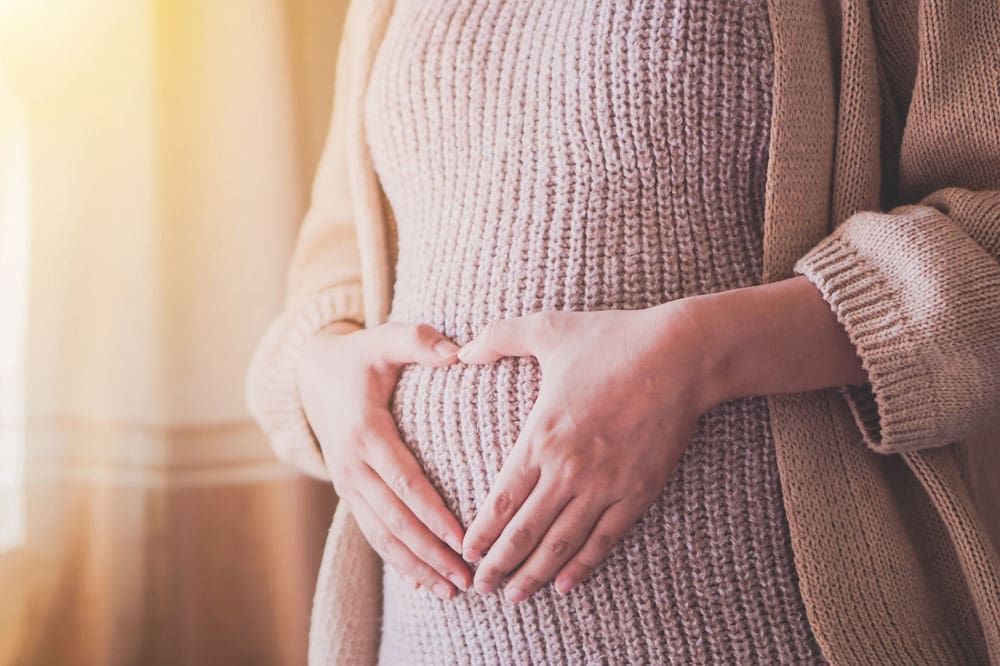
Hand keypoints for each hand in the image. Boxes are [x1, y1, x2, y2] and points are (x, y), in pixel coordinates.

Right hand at [300, 319, 473, 600]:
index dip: (432, 513)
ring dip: (415, 566)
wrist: (311, 373)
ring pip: (382, 534)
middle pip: (395, 519)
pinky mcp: (349, 491)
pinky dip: (396, 560)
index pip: (404, 481)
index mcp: (365, 431)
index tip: (462, 539)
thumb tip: (459, 352)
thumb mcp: (384, 338)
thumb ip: (419, 341)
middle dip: (431, 552)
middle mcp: (352, 465)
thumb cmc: (359, 356)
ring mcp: (347, 482)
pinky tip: (422, 582)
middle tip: (467, 578)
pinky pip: (372, 531)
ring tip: (450, 591)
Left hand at [456, 302, 718, 602]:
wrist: (680, 355)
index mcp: (541, 436)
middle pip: (525, 532)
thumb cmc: (612, 339)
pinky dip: (583, 565)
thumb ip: (499, 337)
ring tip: (515, 595)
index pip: (502, 500)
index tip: (466, 551)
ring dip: (535, 574)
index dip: (482, 532)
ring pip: (561, 543)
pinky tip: (566, 584)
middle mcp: (569, 469)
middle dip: (499, 565)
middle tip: (480, 588)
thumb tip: (460, 349)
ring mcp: (606, 485)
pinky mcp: (638, 491)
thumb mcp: (548, 328)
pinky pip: (605, 539)